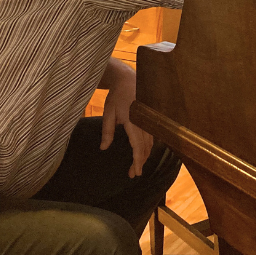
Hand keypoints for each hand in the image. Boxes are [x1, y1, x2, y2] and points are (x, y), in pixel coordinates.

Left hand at [100, 62, 152, 177]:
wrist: (127, 80)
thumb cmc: (116, 96)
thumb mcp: (108, 112)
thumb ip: (107, 131)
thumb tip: (104, 148)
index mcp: (133, 121)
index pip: (138, 146)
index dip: (137, 161)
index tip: (135, 172)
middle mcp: (143, 122)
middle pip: (145, 147)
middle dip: (140, 162)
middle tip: (133, 174)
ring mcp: (148, 120)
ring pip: (150, 143)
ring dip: (144, 155)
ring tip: (136, 166)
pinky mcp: (148, 118)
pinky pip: (151, 136)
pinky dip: (147, 147)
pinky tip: (142, 152)